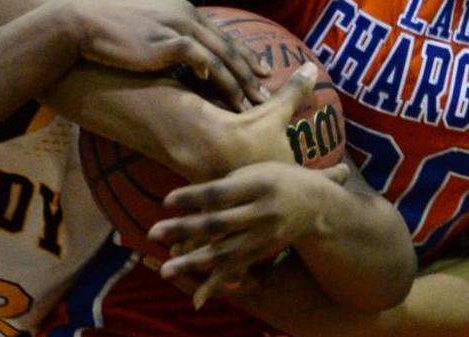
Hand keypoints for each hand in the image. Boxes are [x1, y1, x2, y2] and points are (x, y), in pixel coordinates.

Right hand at [56, 0, 271, 110]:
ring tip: (251, 102)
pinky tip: (223, 90)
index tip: (259, 72)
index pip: (220, 35)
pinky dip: (214, 74)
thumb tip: (174, 54)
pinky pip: (199, 59)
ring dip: (237, 81)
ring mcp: (177, 27)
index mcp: (181, 9)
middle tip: (267, 92)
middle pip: (228, 46)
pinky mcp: (165, 41)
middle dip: (249, 71)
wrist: (80, 20)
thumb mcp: (143, 24)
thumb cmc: (106, 24)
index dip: (242, 54)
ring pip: (219, 56)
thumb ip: (164, 35)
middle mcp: (185, 15)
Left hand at [147, 161, 350, 306]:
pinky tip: (196, 297)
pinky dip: (216, 284)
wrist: (316, 204)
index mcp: (257, 184)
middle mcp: (261, 211)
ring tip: (165, 270)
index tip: (166, 201)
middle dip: (183, 230)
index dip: (192, 197)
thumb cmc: (275, 179)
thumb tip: (187, 199)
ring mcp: (262, 235)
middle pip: (216, 223)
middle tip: (152, 234)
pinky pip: (237, 271)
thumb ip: (226, 184)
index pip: (218, 193)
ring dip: (192, 262)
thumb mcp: (255, 170)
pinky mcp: (262, 253)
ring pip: (224, 252)